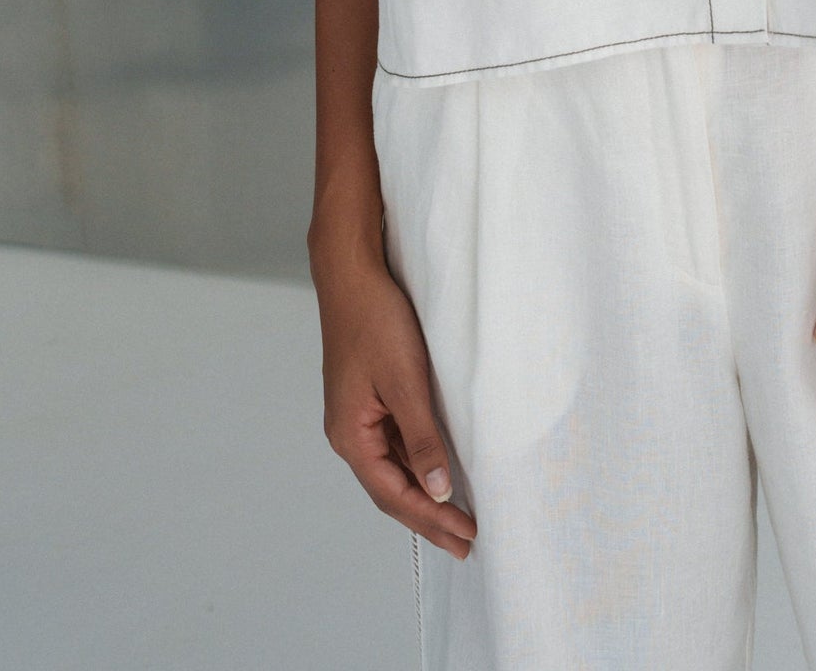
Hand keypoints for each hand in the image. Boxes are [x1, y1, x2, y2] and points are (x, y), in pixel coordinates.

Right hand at [312, 238, 477, 558]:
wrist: (353, 274)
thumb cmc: (375, 321)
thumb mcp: (406, 381)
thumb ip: (422, 438)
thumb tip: (439, 489)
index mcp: (351, 435)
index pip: (394, 494)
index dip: (431, 519)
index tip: (465, 536)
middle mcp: (350, 433)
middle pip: (391, 488)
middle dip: (429, 517)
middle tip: (466, 543)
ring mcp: (358, 416)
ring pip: (393, 468)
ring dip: (424, 493)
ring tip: (457, 518)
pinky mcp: (369, 398)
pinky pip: (395, 443)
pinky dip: (418, 463)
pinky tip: (439, 471)